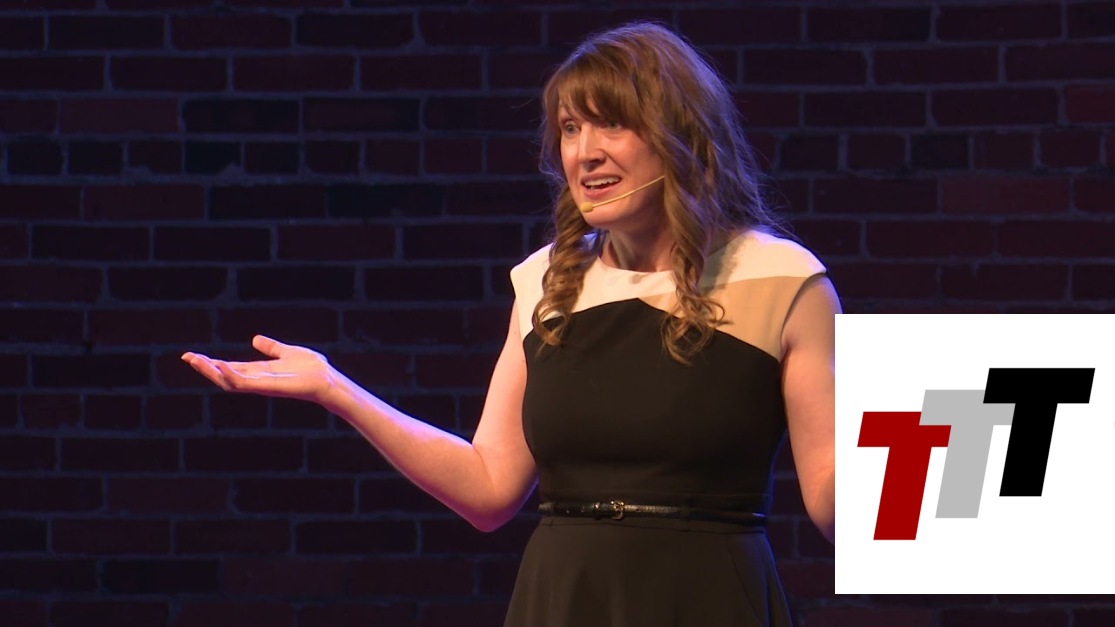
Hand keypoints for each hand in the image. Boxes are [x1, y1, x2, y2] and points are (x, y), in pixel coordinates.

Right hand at [181, 335, 336, 405]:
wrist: (327, 380)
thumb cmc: (311, 369)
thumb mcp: (287, 351)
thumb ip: (271, 347)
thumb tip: (255, 339)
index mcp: (259, 371)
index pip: (230, 367)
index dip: (212, 363)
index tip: (193, 355)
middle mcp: (257, 380)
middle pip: (224, 376)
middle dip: (205, 368)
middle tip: (187, 357)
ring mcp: (261, 385)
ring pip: (229, 382)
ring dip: (212, 371)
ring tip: (196, 360)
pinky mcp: (268, 388)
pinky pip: (245, 384)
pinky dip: (231, 375)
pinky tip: (220, 365)